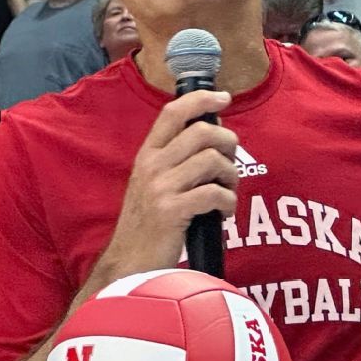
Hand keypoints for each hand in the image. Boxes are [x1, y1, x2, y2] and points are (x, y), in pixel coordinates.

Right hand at [104, 91, 237, 274]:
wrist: (129, 263)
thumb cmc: (149, 223)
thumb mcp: (152, 183)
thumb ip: (174, 159)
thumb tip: (212, 137)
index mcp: (147, 155)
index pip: (173, 112)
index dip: (201, 99)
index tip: (224, 98)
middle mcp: (152, 166)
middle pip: (202, 132)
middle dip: (228, 144)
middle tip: (230, 164)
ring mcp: (160, 188)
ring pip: (212, 161)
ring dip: (231, 176)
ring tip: (228, 192)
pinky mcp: (172, 211)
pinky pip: (214, 194)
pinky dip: (228, 202)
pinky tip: (224, 213)